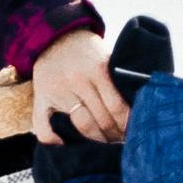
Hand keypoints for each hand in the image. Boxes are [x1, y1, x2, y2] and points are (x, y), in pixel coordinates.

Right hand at [32, 28, 127, 144]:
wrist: (55, 35)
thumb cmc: (88, 51)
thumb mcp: (107, 57)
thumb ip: (119, 79)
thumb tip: (141, 107)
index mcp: (98, 69)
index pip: (116, 107)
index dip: (126, 125)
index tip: (134, 134)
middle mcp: (77, 80)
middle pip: (100, 119)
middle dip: (114, 135)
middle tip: (122, 144)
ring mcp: (57, 89)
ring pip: (80, 124)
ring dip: (95, 140)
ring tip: (104, 147)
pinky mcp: (40, 96)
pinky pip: (42, 124)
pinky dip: (52, 140)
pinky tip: (64, 146)